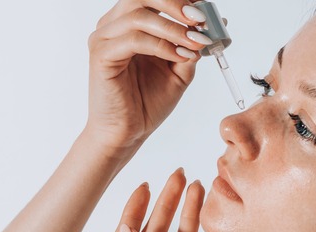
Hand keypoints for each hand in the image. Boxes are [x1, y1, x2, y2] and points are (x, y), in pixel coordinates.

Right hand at [84, 0, 210, 161]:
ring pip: (139, 15)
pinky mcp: (101, 56)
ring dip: (173, 27)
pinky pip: (134, 40)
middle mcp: (113, 26)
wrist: (126, 133)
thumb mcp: (179, 70)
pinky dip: (161, 45)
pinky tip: (178, 56)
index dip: (181, 0)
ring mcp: (104, 39)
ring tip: (195, 42)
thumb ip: (191, 46)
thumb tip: (215, 24)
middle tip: (200, 19)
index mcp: (129, 24)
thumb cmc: (146, 102)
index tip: (206, 11)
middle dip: (176, 4)